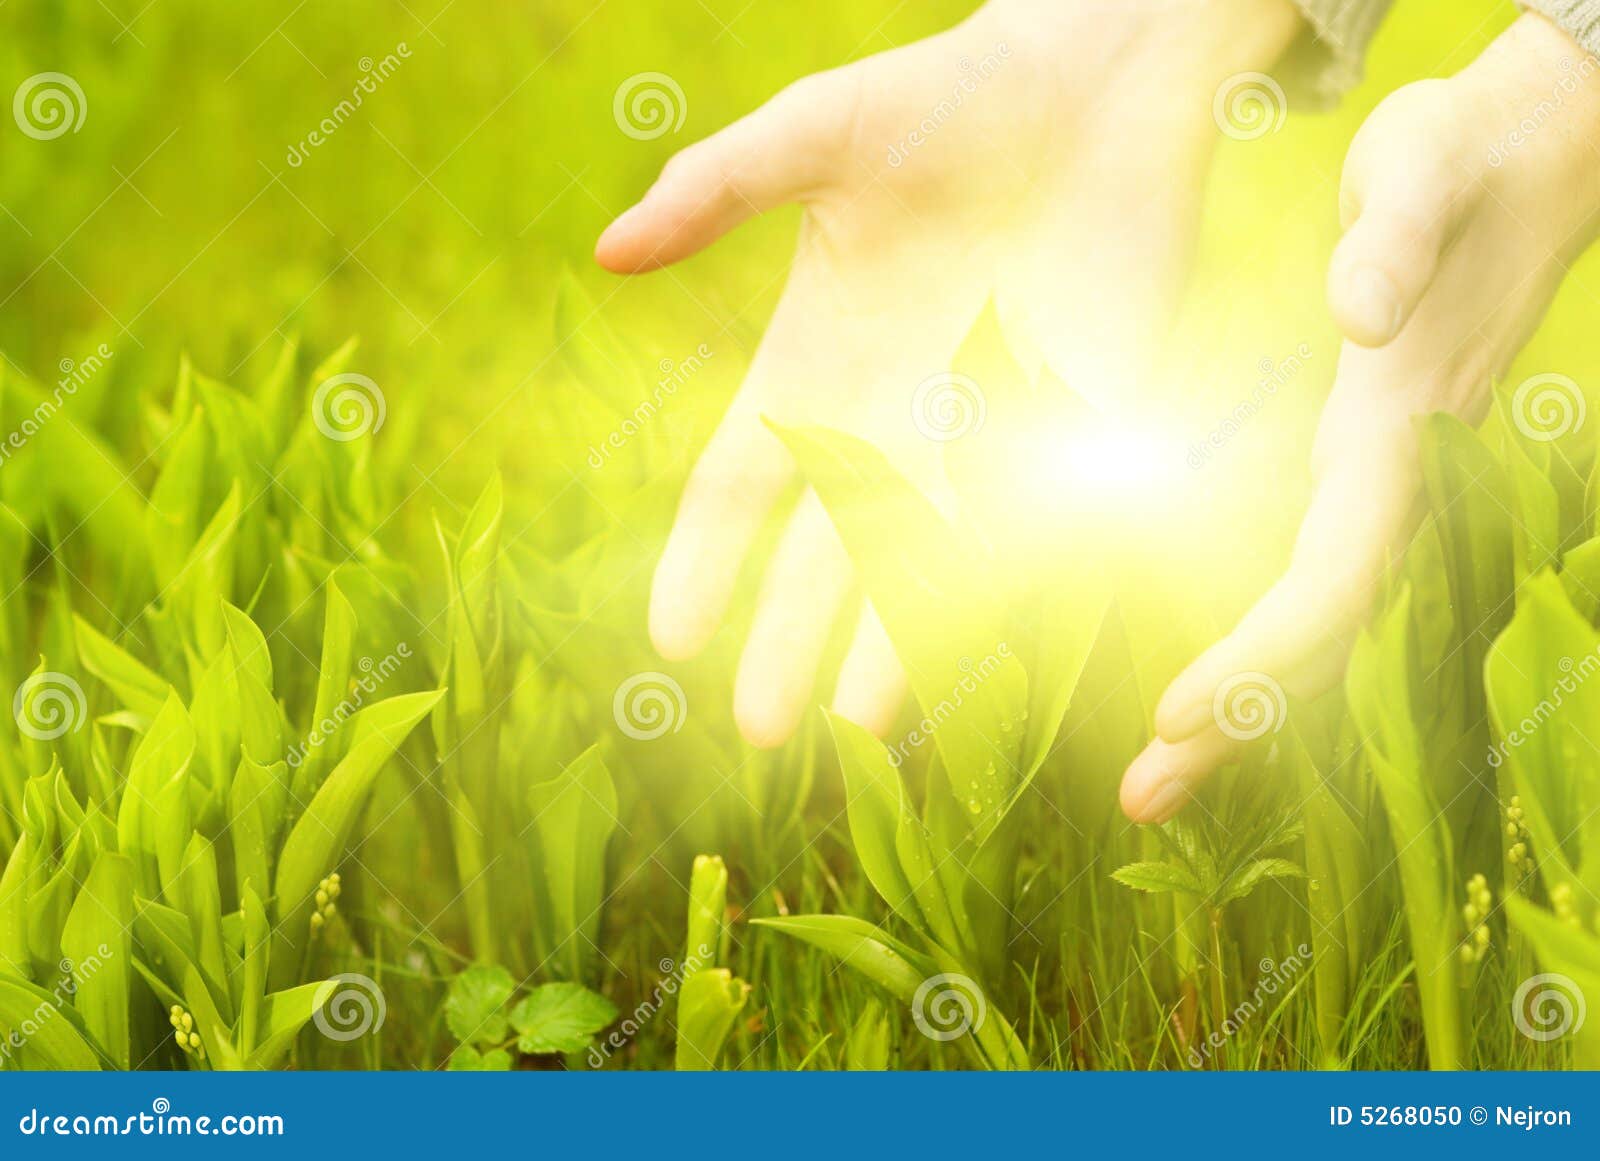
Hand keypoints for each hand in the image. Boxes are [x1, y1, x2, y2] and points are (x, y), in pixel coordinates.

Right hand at [598, 0, 1303, 746]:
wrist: (1099, 84)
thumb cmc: (949, 97)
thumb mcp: (817, 132)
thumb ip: (716, 187)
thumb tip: (608, 251)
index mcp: (809, 365)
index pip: (735, 488)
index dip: (702, 565)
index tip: (671, 642)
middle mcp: (882, 420)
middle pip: (819, 556)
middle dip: (785, 643)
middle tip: (760, 733)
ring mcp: (974, 435)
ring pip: (918, 567)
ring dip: (890, 649)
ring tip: (859, 731)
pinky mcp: (1067, 431)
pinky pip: (1024, 534)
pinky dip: (995, 598)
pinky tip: (976, 659)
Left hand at [1122, 12, 1599, 822]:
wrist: (1527, 162)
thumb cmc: (1463, 160)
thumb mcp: (1425, 165)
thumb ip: (1394, 238)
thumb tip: (1356, 315)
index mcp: (1396, 431)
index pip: (1334, 571)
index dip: (1265, 650)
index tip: (1178, 708)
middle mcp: (1391, 482)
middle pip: (1321, 635)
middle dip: (1236, 722)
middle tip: (1139, 800)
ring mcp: (1378, 490)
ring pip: (1314, 630)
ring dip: (1238, 712)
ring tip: (1151, 790)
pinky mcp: (1356, 479)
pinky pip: (1304, 593)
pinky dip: (1255, 657)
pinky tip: (1198, 702)